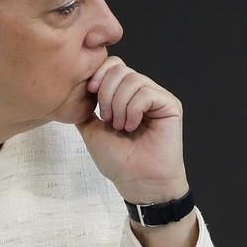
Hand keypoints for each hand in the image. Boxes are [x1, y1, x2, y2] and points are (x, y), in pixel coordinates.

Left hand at [75, 56, 187, 202]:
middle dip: (106, 92)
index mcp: (125, 95)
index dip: (99, 74)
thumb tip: (76, 88)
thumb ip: (84, 107)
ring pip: (133, 80)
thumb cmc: (118, 160)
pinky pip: (147, 93)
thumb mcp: (91, 129)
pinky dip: (133, 110)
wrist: (137, 180)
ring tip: (120, 126)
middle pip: (120, 69)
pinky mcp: (170, 105)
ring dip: (119, 105)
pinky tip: (132, 126)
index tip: (90, 92)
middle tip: (107, 118)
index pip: (113, 65)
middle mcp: (142, 92)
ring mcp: (157, 97)